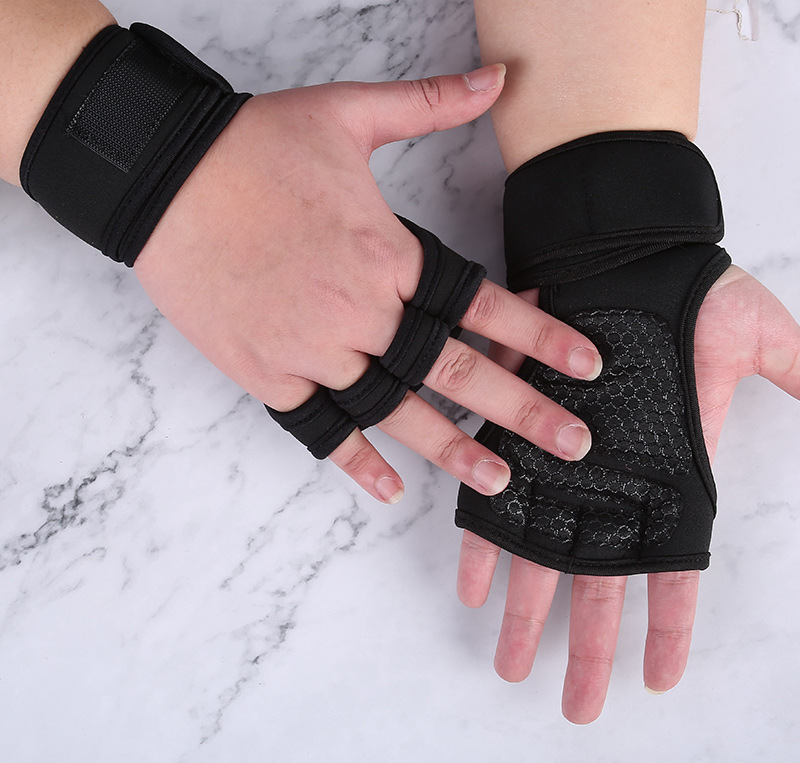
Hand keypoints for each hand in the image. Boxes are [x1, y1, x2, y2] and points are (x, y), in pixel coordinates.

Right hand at [134, 67, 600, 503]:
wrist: (162, 177)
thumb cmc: (254, 145)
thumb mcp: (347, 113)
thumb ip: (431, 104)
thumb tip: (497, 76)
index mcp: (387, 252)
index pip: (482, 304)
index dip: (541, 335)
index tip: (587, 365)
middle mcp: (359, 311)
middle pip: (453, 371)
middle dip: (521, 410)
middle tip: (574, 445)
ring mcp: (311, 350)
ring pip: (395, 410)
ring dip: (451, 449)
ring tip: (499, 481)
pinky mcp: (267, 374)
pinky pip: (320, 428)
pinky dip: (355, 461)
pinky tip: (388, 489)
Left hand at [457, 265, 799, 722]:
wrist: (614, 252)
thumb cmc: (683, 291)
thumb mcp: (760, 335)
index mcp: (670, 475)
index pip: (673, 569)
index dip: (667, 628)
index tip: (658, 679)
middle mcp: (612, 482)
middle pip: (600, 585)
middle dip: (588, 649)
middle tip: (575, 707)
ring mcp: (562, 464)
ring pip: (542, 556)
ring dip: (528, 615)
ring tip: (512, 668)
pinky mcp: (518, 435)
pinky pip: (495, 500)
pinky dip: (483, 543)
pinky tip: (473, 588)